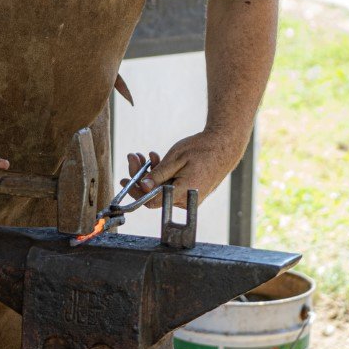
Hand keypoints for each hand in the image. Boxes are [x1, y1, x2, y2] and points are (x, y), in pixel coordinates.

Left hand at [121, 131, 243, 208]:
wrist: (224, 146)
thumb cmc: (201, 149)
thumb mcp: (176, 158)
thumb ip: (159, 174)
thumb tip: (142, 186)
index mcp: (183, 192)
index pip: (153, 202)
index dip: (136, 192)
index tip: (124, 180)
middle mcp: (186, 199)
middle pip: (155, 194)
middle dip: (140, 176)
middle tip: (133, 157)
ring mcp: (189, 197)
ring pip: (162, 189)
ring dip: (150, 173)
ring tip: (144, 155)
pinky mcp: (189, 191)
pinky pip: (170, 186)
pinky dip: (161, 174)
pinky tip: (156, 159)